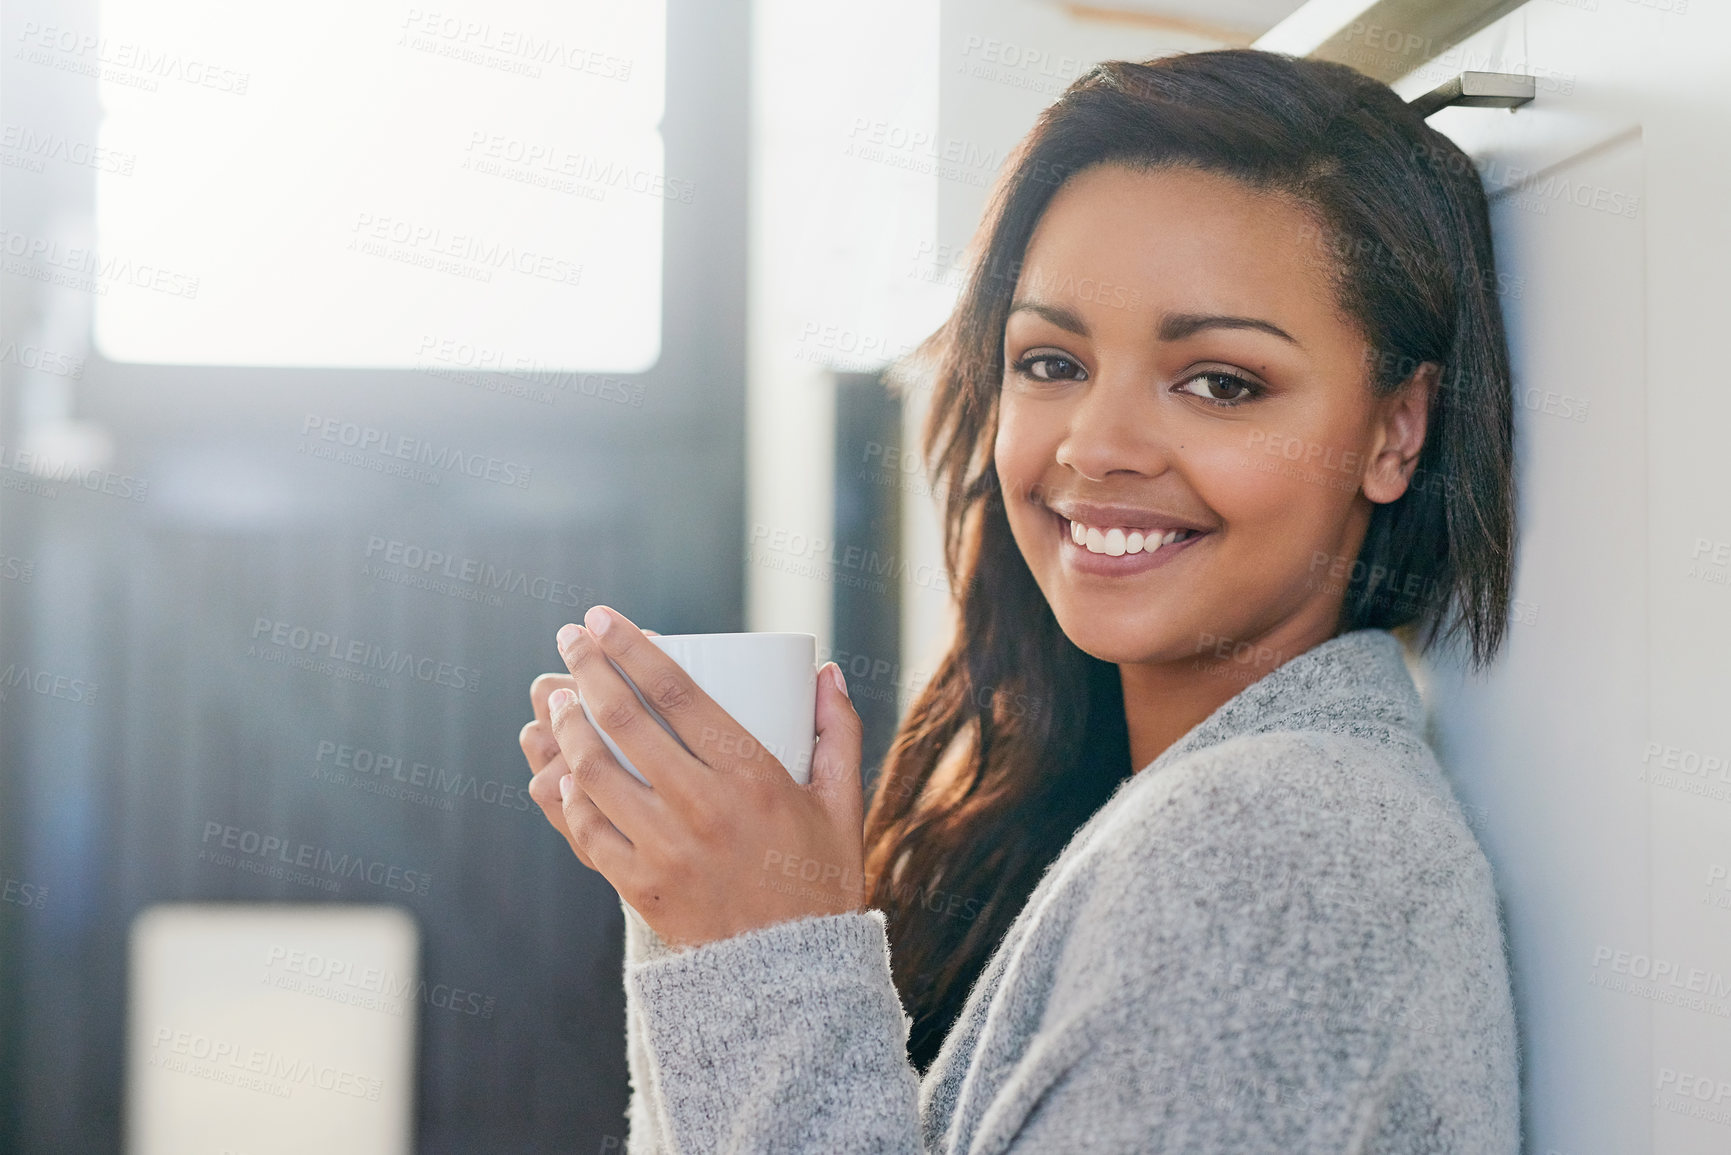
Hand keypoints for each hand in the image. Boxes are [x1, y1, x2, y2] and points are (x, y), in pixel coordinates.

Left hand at [538, 605, 866, 948]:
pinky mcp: (640, 887)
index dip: (632, 648)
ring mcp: (665, 849)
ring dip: (566, 728)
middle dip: (586, 670)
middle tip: (567, 640)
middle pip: (624, 722)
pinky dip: (565, 796)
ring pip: (594, 772)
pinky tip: (559, 772)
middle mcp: (702, 807)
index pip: (677, 693)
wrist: (794, 980)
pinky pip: (586, 832)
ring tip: (557, 700)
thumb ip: (837, 733)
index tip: (602, 618)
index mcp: (753, 775)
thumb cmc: (821, 884)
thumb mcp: (842, 805)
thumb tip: (824, 671)